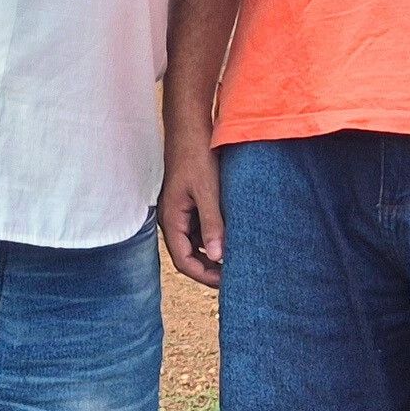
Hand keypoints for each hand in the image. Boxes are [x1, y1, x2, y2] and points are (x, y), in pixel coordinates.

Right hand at [160, 136, 224, 288]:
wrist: (190, 128)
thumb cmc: (196, 156)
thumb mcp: (207, 191)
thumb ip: (212, 224)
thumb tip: (217, 256)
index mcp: (171, 219)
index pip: (184, 261)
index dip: (204, 276)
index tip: (227, 282)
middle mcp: (173, 219)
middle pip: (188, 256)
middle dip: (209, 269)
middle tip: (235, 276)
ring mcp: (181, 212)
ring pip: (196, 243)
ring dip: (213, 253)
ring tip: (238, 258)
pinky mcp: (190, 204)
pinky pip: (201, 228)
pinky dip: (215, 236)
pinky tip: (233, 236)